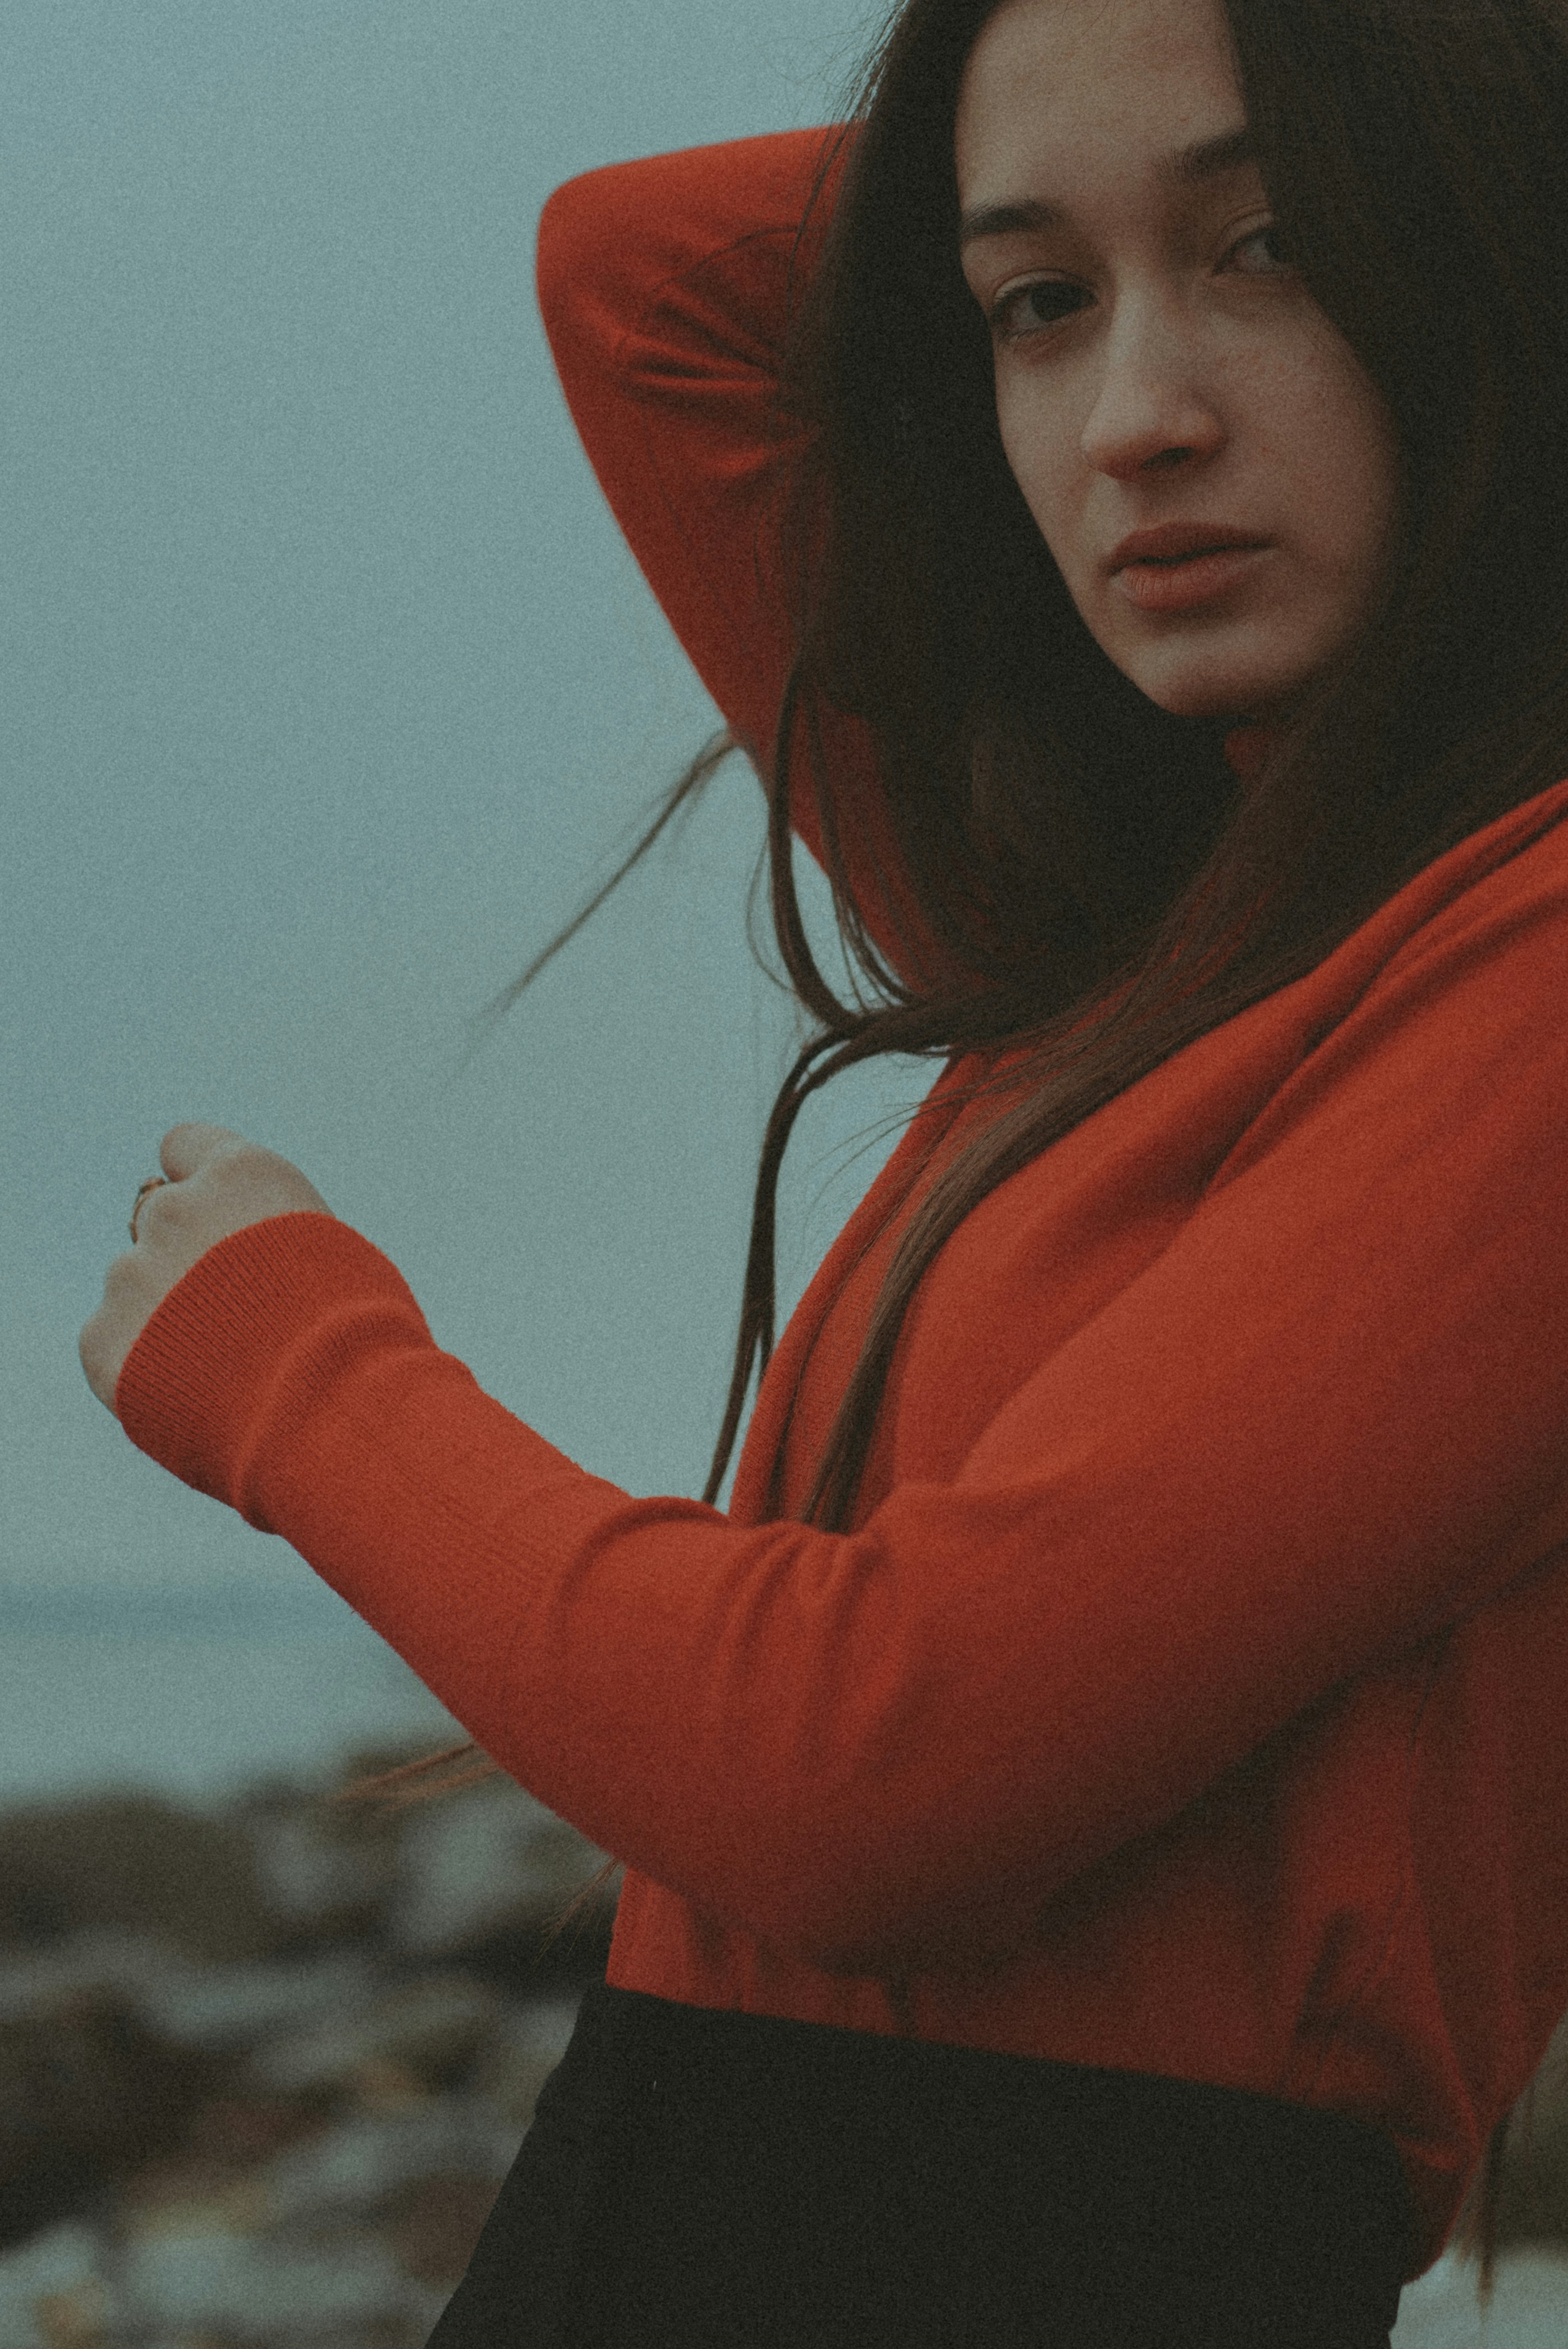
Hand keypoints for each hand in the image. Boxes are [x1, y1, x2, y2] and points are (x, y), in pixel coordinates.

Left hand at [80, 1123, 331, 1414]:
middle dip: (184, 1258)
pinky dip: (141, 1367)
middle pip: (160, 1220)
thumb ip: (276, 1236)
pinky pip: (111, 1345)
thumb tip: (257, 1255)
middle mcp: (177, 1210)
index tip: (214, 1221)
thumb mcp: (337, 1255)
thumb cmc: (359, 1338)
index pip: (184, 1146)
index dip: (199, 1186)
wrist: (327, 1410)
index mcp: (242, 1175)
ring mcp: (132, 1273)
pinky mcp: (102, 1338)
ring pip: (135, 1287)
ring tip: (223, 1370)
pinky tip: (193, 1396)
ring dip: (164, 1317)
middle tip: (232, 1317)